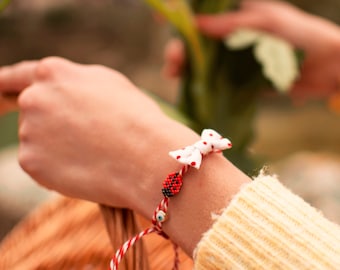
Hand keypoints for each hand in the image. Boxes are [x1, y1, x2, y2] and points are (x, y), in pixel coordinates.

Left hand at [0, 57, 198, 210]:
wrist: (145, 155)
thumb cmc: (136, 117)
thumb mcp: (108, 83)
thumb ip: (75, 81)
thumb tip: (59, 90)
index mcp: (53, 73)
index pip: (17, 76)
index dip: (7, 82)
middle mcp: (34, 98)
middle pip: (33, 111)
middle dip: (52, 122)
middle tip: (85, 136)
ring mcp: (29, 131)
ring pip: (38, 140)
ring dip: (57, 146)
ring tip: (94, 152)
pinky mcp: (30, 162)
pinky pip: (41, 164)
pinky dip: (58, 168)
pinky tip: (85, 167)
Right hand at [163, 0, 339, 100]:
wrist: (324, 66)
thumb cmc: (300, 35)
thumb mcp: (266, 23)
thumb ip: (233, 25)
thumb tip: (197, 25)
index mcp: (236, 17)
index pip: (202, 13)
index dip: (180, 14)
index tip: (160, 17)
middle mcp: (230, 36)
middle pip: (195, 40)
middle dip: (179, 47)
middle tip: (173, 59)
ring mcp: (233, 58)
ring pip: (200, 61)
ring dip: (183, 65)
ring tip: (173, 73)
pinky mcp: (237, 78)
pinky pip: (213, 79)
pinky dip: (198, 82)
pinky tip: (186, 84)